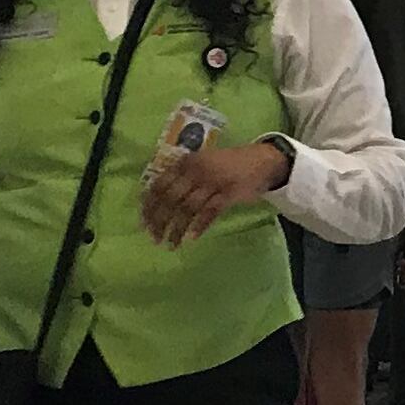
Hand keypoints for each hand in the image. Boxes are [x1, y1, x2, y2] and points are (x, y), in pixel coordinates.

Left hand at [140, 134, 291, 247]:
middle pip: (171, 198)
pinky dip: (199, 225)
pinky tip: (192, 238)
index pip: (160, 184)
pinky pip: (210, 211)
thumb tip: (159, 201)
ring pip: (188, 208)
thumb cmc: (227, 166)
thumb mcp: (201, 164)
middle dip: (159, 220)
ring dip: (177, 228)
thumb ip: (183, 177)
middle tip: (154, 238)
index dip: (150, 205)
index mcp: (186, 163)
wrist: (261, 160)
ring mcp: (213, 181)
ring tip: (171, 244)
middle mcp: (196, 171)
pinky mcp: (229, 192)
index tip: (143, 222)